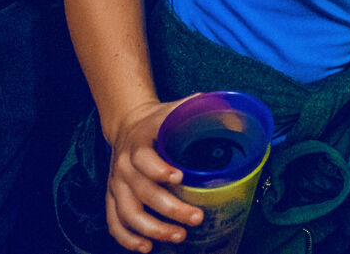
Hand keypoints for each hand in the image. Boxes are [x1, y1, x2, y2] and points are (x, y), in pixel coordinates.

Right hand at [105, 98, 203, 251]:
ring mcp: (116, 184)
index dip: (159, 170)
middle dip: (170, 208)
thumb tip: (238, 118)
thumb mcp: (178, 109)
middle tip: (196, 217)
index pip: (144, 158)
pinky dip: (127, 238)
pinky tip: (146, 247)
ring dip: (152, 228)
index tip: (180, 178)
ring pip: (128, 212)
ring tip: (179, 236)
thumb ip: (204, 110)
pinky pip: (114, 222)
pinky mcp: (112, 197)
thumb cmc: (160, 120)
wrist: (127, 123)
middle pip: (142, 191)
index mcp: (139, 142)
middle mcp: (124, 165)